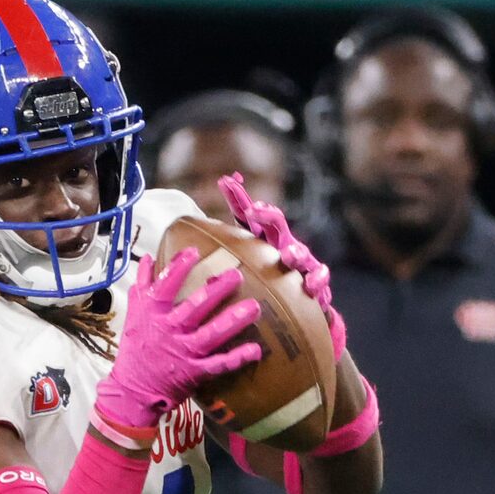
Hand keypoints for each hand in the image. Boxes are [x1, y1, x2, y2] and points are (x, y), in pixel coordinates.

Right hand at [95, 246, 261, 434]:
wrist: (131, 391)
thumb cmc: (136, 351)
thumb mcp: (134, 316)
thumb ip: (142, 287)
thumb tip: (148, 259)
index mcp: (153, 315)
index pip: (165, 287)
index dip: (179, 268)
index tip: (195, 252)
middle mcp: (169, 331)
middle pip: (195, 306)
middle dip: (217, 290)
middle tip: (236, 275)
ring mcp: (183, 352)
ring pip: (211, 333)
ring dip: (233, 320)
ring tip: (254, 307)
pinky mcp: (194, 372)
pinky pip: (218, 364)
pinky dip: (237, 358)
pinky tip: (255, 350)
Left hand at [220, 174, 344, 360]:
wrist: (295, 311)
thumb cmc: (262, 288)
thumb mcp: (238, 277)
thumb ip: (214, 267)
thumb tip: (175, 259)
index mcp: (260, 242)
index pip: (248, 217)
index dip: (237, 198)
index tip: (224, 182)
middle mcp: (281, 246)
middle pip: (276, 224)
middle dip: (267, 215)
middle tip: (256, 210)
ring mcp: (301, 262)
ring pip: (300, 251)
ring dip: (296, 251)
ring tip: (289, 255)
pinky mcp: (315, 282)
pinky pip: (319, 278)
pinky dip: (317, 280)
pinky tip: (311, 286)